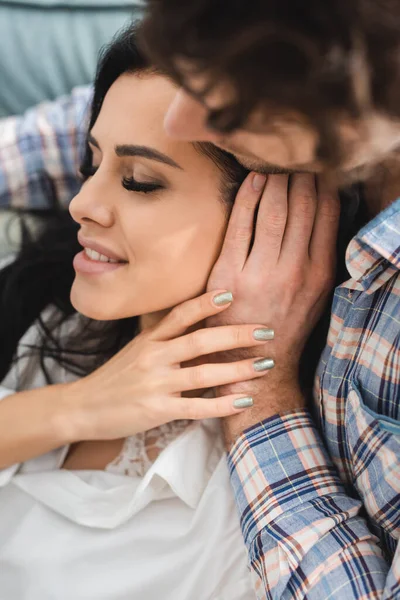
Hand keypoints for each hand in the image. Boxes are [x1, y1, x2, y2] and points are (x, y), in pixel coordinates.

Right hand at [64, 291, 272, 440]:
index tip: (233, 293)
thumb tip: (204, 329)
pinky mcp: (156, 411)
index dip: (207, 303)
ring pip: (203, 374)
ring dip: (238, 369)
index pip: (181, 314)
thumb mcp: (137, 350)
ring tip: (265, 365)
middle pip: (200, 340)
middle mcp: (153, 357)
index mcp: (149, 340)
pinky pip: (196, 408)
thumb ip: (166, 340)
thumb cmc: (116, 378)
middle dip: (237, 335)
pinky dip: (223, 405)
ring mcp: (155, 384)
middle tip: (266, 330)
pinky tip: (245, 400)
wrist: (83, 407)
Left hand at [207, 172, 339, 441]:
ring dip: (275, 180)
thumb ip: (319, 255)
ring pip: (273, 210)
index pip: (326, 213)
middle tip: (292, 156)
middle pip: (301, 206)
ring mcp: (262, 272)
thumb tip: (323, 212)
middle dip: (298, 175)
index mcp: (319, 273)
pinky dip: (247, 196)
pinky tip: (252, 179)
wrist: (255, 365)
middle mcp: (295, 270)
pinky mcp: (230, 275)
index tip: (316, 165)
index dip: (321, 183)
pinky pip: (240, 224)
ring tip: (274, 163)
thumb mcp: (315, 294)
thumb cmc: (287, 325)